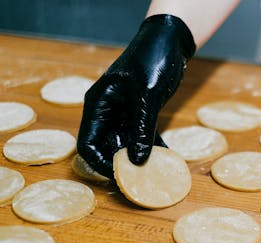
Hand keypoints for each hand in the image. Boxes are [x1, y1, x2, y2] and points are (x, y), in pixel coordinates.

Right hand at [77, 14, 195, 177]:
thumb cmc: (151, 60)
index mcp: (98, 105)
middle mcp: (107, 112)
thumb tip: (136, 160)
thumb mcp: (146, 96)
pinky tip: (167, 157)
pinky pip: (144, 137)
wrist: (169, 41)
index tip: (120, 177)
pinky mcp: (141, 114)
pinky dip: (153, 147)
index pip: (88, 143)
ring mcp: (124, 114)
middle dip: (122, 165)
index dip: (101, 163)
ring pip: (127, 145)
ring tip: (157, 172)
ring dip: (140, 158)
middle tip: (141, 180)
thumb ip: (141, 128)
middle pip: (107, 148)